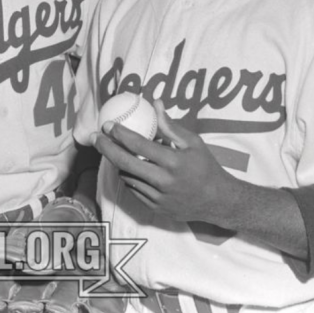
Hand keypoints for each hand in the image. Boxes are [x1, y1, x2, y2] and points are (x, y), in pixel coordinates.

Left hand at [92, 100, 235, 225]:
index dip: (120, 134)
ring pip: (127, 177)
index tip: (108, 125)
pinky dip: (129, 177)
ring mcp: (157, 197)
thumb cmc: (206, 167)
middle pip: (125, 163)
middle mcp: (163, 181)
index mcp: (173, 161)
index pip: (139, 145)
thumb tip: (156, 104)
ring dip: (117, 163)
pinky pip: (134, 190)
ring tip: (112, 150)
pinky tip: (128, 167)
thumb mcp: (193, 142)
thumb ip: (170, 126)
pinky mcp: (155, 208)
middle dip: (106, 148)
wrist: (217, 201)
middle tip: (96, 137)